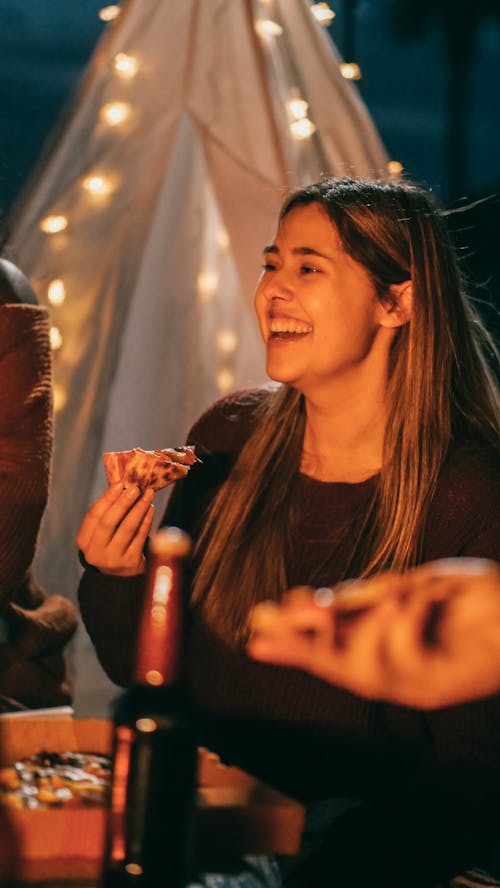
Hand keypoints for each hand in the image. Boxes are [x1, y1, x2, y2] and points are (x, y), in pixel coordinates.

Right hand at [76, 482, 154, 576]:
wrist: (121, 574)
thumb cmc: (112, 541)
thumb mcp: (102, 530)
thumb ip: (108, 510)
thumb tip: (124, 484)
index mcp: (83, 540)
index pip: (94, 515)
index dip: (107, 498)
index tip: (120, 483)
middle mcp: (94, 552)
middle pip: (108, 522)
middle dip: (123, 503)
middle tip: (135, 488)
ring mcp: (112, 559)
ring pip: (127, 528)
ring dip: (139, 508)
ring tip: (148, 494)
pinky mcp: (130, 563)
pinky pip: (140, 536)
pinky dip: (146, 520)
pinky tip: (150, 509)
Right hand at [247, 559, 499, 708]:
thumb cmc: (472, 598)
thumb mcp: (405, 589)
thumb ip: (362, 602)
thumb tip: (310, 603)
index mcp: (386, 647)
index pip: (328, 650)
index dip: (291, 644)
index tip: (256, 634)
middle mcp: (395, 671)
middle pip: (334, 666)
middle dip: (297, 648)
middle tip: (264, 631)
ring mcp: (415, 680)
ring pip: (359, 669)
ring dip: (350, 631)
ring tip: (361, 598)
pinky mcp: (438, 683)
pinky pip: (400, 655)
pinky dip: (400, 620)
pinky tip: (416, 598)